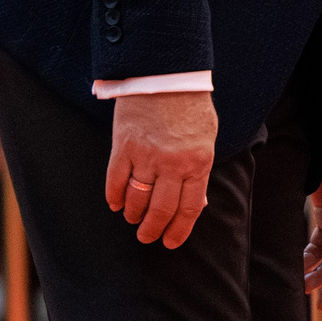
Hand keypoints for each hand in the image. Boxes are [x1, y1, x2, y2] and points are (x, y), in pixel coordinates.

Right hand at [105, 90, 216, 248]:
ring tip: (132, 220)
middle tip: (147, 238)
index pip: (188, 208)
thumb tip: (196, 202)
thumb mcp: (207, 140)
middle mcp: (173, 164)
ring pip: (137, 197)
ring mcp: (146, 156)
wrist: (166, 77)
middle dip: (153, 228)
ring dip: (133, 214)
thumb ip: (199, 171)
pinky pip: (116, 179)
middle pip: (161, 208)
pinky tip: (115, 204)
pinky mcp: (123, 146)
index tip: (170, 242)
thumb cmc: (191, 108)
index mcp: (198, 163)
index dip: (178, 229)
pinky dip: (114, 195)